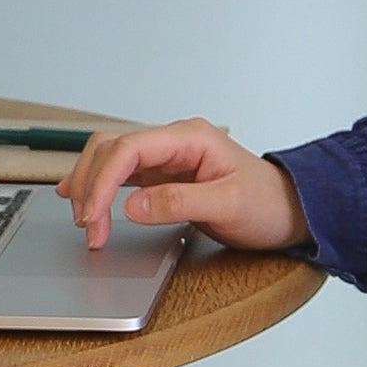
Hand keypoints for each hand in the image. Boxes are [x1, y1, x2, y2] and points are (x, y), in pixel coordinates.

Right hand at [61, 118, 307, 257]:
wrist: (287, 211)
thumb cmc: (267, 204)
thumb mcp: (228, 205)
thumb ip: (179, 203)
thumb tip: (132, 206)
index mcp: (190, 138)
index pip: (130, 148)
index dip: (103, 180)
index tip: (93, 215)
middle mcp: (173, 142)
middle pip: (111, 148)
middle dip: (90, 185)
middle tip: (88, 228)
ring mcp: (166, 158)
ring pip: (109, 158)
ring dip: (89, 185)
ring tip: (83, 221)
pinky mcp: (162, 176)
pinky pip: (119, 174)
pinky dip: (97, 185)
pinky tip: (79, 197)